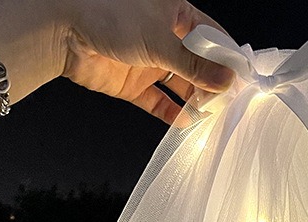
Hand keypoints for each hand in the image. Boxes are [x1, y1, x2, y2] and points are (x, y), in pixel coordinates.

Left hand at [56, 0, 234, 124]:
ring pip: (179, 85)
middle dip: (211, 83)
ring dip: (193, 100)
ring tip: (209, 116)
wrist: (64, 32)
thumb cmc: (110, 17)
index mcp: (174, 13)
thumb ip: (194, 65)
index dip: (227, 55)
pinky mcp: (132, 84)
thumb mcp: (160, 40)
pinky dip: (170, 113)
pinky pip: (157, 101)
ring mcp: (148, 61)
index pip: (211, 35)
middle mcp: (163, 37)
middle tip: (228, 102)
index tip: (242, 77)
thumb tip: (226, 80)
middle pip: (197, 63)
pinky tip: (184, 123)